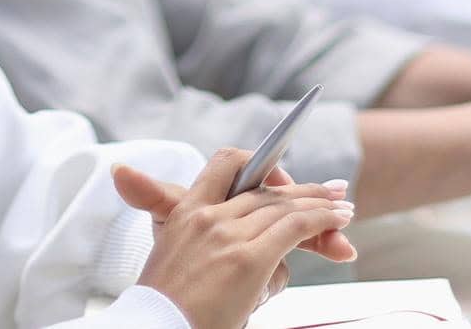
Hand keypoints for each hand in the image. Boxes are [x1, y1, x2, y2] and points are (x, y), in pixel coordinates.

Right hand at [114, 149, 355, 328]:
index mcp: (185, 211)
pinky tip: (339, 220)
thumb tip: (127, 176)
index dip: (259, 164)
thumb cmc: (165, 307)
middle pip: (266, 190)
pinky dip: (322, 221)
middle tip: (332, 189)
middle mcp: (207, 216)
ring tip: (343, 206)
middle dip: (303, 190)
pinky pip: (294, 228)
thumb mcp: (168, 255)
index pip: (226, 163)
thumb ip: (179, 223)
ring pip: (285, 207)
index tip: (281, 176)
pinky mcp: (248, 259)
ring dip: (321, 205)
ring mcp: (228, 235)